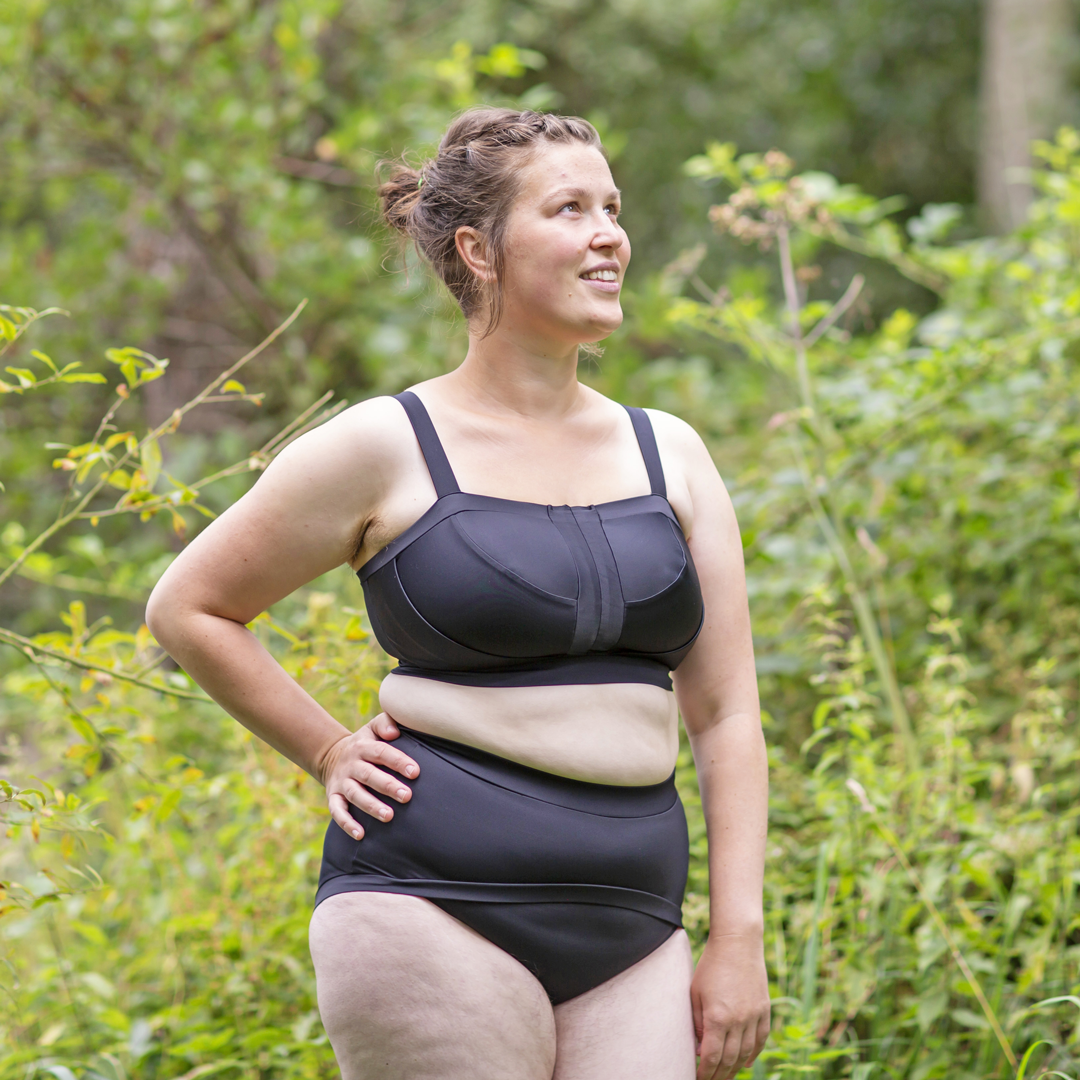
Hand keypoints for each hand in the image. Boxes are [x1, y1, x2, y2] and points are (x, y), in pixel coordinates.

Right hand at [319, 712, 418, 839]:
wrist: (332, 756)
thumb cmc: (366, 743)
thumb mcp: (372, 728)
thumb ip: (386, 723)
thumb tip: (395, 732)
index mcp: (363, 746)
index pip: (382, 752)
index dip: (398, 761)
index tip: (415, 772)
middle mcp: (351, 765)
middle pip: (369, 775)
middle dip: (388, 786)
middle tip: (407, 796)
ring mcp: (341, 782)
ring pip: (355, 795)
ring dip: (371, 806)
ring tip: (389, 816)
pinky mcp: (333, 797)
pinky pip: (337, 811)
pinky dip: (347, 824)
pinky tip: (360, 835)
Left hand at [692, 931, 770, 1079]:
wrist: (738, 943)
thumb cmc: (711, 965)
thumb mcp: (696, 992)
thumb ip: (697, 1022)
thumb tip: (699, 1048)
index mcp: (717, 1017)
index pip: (711, 1057)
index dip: (705, 1072)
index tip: (698, 1078)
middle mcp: (738, 1021)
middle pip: (729, 1060)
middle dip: (719, 1075)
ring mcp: (754, 1016)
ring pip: (746, 1054)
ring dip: (735, 1069)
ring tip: (726, 1077)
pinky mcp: (764, 1010)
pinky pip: (761, 1040)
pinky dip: (754, 1054)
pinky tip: (746, 1063)